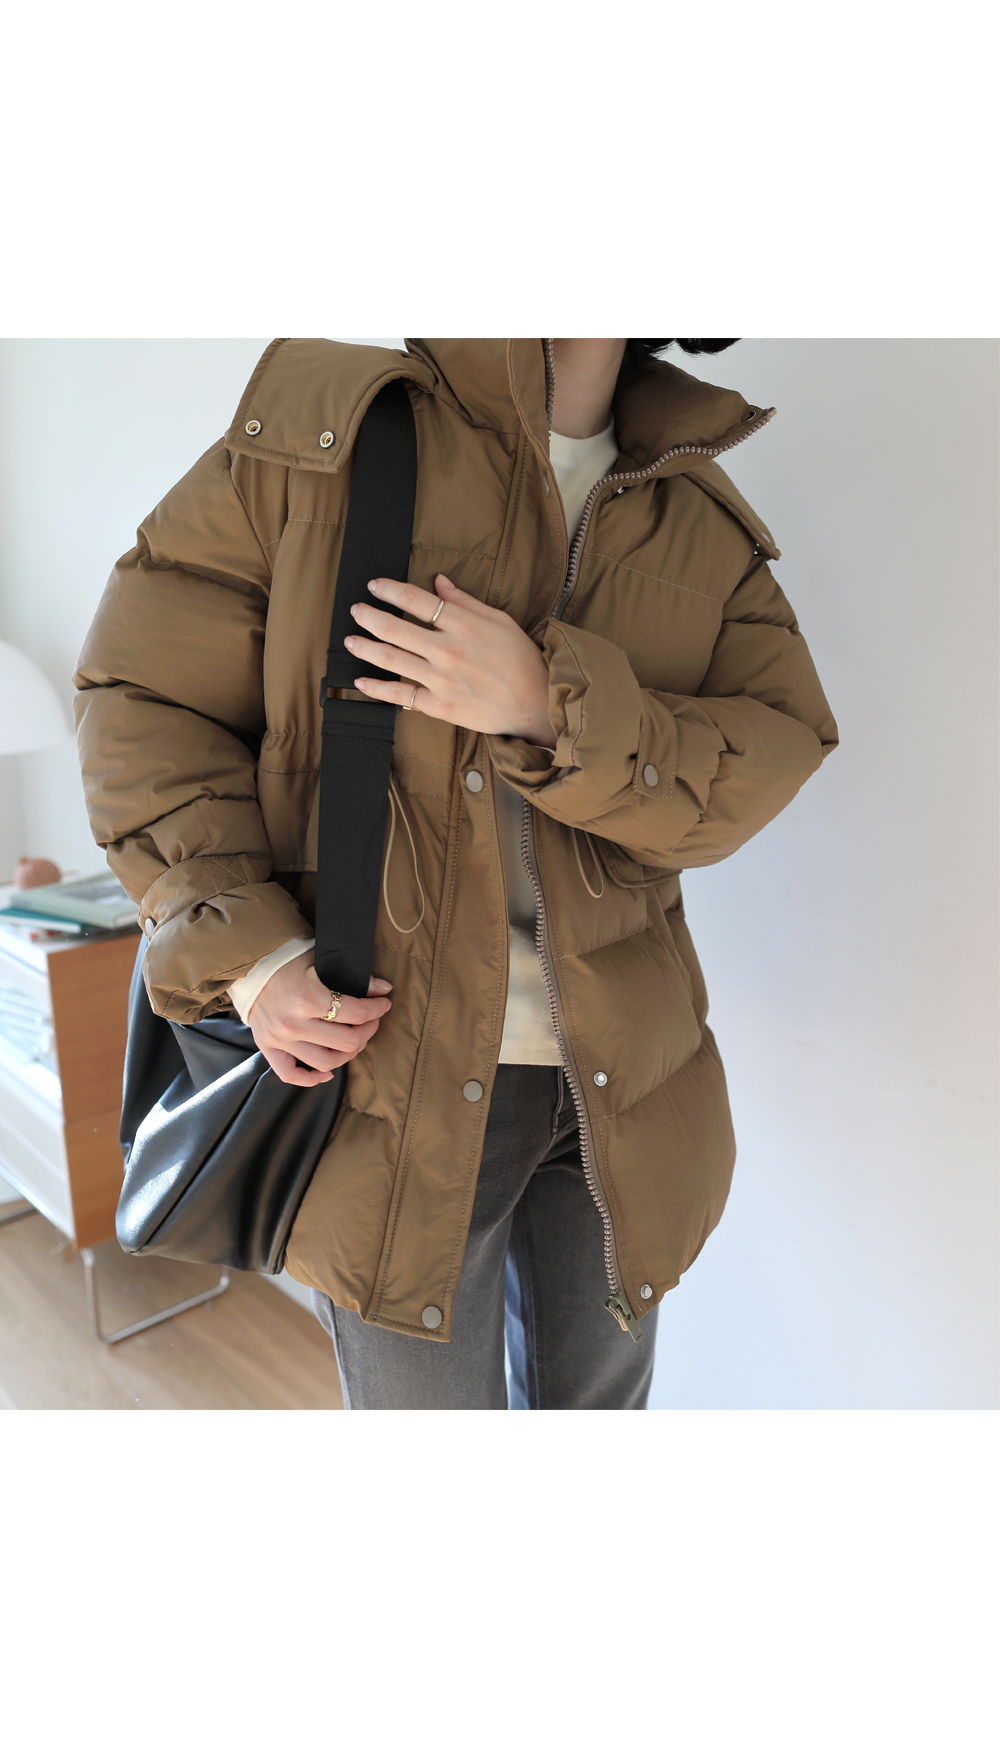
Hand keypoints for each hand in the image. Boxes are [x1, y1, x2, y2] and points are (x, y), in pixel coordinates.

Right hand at [248, 948, 392, 1087]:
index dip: (377, 1009)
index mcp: (308, 999)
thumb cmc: (287, 959)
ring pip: (325, 1063)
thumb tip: (382, 989)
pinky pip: (291, 1074)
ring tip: (354, 1040)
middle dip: (367, 1031)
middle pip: (347, 1042)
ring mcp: (279, 1039)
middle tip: (371, 1021)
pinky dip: (311, 1079)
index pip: (357, 1013)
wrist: (249, 965)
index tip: (384, 1003)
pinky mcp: (267, 1047)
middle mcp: (293, 1024)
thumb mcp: (321, 960)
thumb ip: (352, 976)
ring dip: (347, 1054)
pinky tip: (328, 1072)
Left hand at [344, 573, 556, 746]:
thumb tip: (439, 581)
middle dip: (368, 616)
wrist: (537, 703)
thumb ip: (465, 601)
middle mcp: (446, 649)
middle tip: (356, 609)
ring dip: (364, 647)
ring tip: (349, 640)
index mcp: (462, 624)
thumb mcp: (500, 620)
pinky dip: (377, 688)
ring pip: (390, 659)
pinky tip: (361, 681)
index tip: (374, 585)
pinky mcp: (439, 706)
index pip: (416, 600)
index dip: (390, 590)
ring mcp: (440, 679)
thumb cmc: (522, 660)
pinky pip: (400, 695)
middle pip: (394, 627)